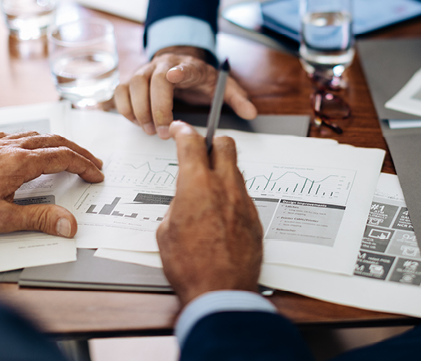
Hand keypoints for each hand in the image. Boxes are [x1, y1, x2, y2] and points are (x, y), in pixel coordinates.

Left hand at [0, 132, 103, 236]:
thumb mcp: (0, 220)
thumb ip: (39, 220)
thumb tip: (70, 224)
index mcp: (20, 162)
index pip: (64, 158)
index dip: (85, 166)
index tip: (95, 175)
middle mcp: (11, 147)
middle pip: (55, 141)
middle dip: (79, 152)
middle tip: (93, 163)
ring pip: (37, 135)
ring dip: (58, 143)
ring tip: (68, 153)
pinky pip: (15, 135)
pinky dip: (33, 140)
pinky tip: (28, 147)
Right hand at [114, 46, 257, 139]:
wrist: (178, 63)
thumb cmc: (199, 78)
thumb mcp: (222, 85)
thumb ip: (237, 98)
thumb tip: (252, 113)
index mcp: (188, 65)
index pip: (182, 65)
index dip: (178, 71)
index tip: (175, 77)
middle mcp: (162, 64)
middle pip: (151, 80)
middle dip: (156, 108)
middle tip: (162, 132)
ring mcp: (144, 70)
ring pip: (132, 85)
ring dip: (138, 110)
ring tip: (150, 131)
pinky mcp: (131, 80)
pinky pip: (120, 91)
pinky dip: (124, 108)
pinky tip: (136, 123)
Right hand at [156, 121, 262, 305]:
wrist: (222, 291)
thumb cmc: (190, 266)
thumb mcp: (166, 232)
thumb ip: (176, 207)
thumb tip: (184, 203)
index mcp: (196, 186)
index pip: (191, 143)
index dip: (183, 131)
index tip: (179, 129)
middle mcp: (224, 187)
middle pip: (225, 145)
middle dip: (212, 142)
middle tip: (201, 151)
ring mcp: (243, 201)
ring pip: (236, 171)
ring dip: (222, 172)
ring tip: (209, 191)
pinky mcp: (254, 217)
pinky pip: (243, 196)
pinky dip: (231, 197)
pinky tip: (221, 215)